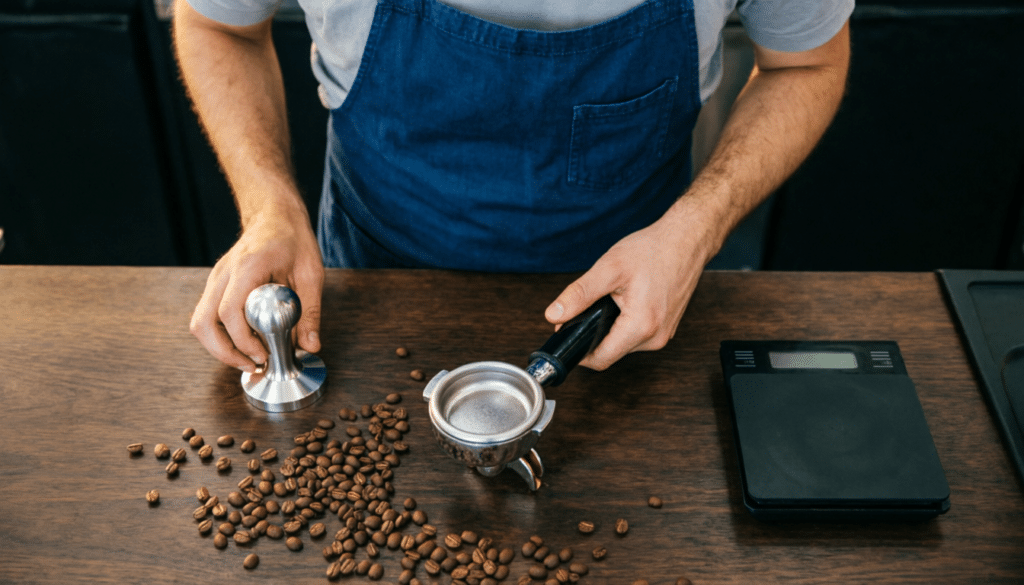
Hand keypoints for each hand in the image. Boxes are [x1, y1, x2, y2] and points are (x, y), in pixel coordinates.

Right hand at [190, 203, 323, 371]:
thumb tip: (310, 346)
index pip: (229, 312)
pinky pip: (207, 316)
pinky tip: (244, 344)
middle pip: (203, 323)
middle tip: (252, 365)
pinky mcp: (216, 285)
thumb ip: (310, 311)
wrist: (274, 215)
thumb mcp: (311, 274)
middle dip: (224, 352)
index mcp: (247, 267)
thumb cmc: (293, 240)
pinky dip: (220, 336)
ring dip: (219, 348)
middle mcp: (223, 273)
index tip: (264, 354)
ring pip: (199, 322)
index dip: (243, 340)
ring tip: (248, 360)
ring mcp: (215, 279)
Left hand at [544, 199, 717, 369]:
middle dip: (593, 334)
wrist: (686, 240)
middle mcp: (655, 338)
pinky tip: (624, 301)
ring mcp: (663, 334)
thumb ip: (579, 294)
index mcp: (641, 327)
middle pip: (611, 351)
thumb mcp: (609, 269)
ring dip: (610, 328)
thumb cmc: (653, 250)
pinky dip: (625, 323)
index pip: (600, 359)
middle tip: (586, 308)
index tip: (567, 333)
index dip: (578, 349)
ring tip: (609, 300)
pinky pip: (637, 334)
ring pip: (623, 343)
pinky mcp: (666, 327)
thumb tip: (554, 315)